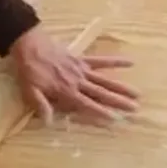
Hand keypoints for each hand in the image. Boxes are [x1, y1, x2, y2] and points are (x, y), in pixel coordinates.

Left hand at [9, 25, 138, 122]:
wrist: (29, 45)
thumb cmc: (29, 70)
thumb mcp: (30, 91)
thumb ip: (41, 105)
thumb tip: (49, 122)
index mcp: (66, 91)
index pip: (87, 104)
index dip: (101, 112)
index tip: (115, 118)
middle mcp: (78, 81)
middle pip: (102, 93)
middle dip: (119, 102)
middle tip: (135, 108)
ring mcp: (82, 69)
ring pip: (105, 80)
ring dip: (121, 87)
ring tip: (137, 94)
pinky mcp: (82, 59)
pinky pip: (101, 60)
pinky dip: (115, 62)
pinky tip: (130, 62)